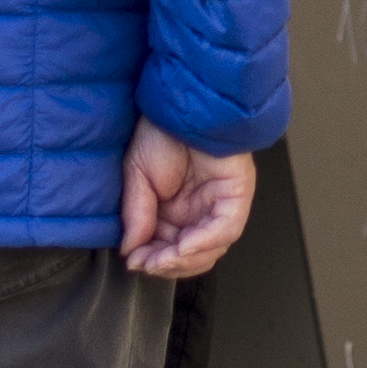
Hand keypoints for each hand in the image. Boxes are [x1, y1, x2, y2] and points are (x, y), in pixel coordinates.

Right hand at [120, 120, 257, 278]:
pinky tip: (183, 246)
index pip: (171, 249)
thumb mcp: (136, 178)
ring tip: (161, 258)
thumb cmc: (160, 133)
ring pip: (210, 249)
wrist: (179, 103)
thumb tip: (130, 250)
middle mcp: (200, 211)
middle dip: (168, 265)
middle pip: (192, 256)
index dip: (154, 261)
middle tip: (147, 263)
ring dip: (184, 260)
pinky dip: (205, 242)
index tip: (134, 262)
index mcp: (176, 210)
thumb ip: (137, 215)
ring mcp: (220, 204)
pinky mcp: (236, 195)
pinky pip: (226, 228)